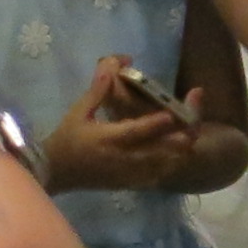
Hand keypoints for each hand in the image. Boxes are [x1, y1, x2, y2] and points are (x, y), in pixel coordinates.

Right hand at [39, 56, 199, 194]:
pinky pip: (153, 179)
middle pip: (157, 152)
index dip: (156, 123)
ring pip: (160, 167)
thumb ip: (99, 89)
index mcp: (108, 138)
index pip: (136, 131)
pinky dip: (166, 169)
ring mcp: (126, 173)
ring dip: (176, 154)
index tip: (173, 113)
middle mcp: (121, 158)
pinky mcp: (126, 183)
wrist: (54, 171)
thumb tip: (115, 64)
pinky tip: (174, 160)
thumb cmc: (66, 138)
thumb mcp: (79, 111)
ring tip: (191, 141)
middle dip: (177, 141)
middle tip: (194, 128)